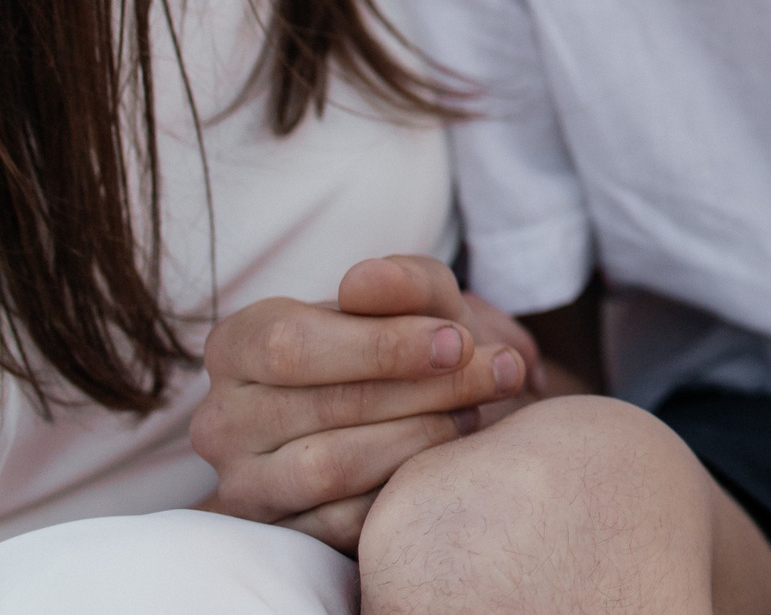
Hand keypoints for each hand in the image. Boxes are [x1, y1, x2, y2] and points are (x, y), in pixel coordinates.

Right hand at [191, 255, 534, 552]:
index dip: (381, 345)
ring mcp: (244, 483)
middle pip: (323, 406)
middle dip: (426, 389)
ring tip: (477, 413)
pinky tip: (445, 465)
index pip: (291, 344)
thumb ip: (402, 282)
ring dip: (421, 438)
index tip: (458, 342)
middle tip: (500, 374)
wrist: (418, 411)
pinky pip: (341, 522)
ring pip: (330, 467)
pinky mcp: (278, 534)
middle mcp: (224, 418)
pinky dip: (402, 491)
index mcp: (240, 344)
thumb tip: (364, 283)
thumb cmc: (407, 344)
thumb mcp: (417, 300)